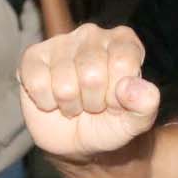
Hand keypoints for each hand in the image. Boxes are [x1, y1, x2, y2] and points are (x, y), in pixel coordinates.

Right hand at [18, 25, 160, 159]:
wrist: (78, 142)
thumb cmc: (109, 123)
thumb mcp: (135, 122)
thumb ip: (145, 106)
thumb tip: (132, 88)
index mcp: (123, 42)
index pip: (122, 63)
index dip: (117, 94)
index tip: (115, 102)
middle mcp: (93, 35)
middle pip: (92, 74)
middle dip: (92, 102)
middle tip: (92, 104)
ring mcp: (61, 42)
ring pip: (64, 84)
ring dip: (70, 105)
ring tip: (74, 103)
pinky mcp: (32, 56)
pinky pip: (37, 83)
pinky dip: (46, 103)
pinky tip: (53, 100)